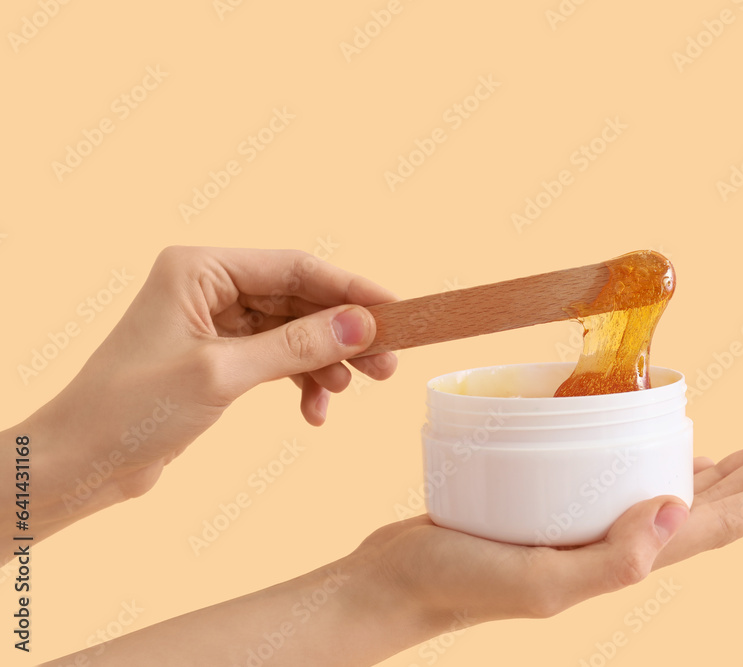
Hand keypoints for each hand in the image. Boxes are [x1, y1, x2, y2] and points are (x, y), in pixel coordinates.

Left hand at [14, 246, 396, 542]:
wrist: (82, 462)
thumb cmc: (131, 408)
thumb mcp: (222, 374)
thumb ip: (296, 346)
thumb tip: (362, 325)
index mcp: (200, 269)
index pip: (294, 267)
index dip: (350, 290)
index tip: (397, 311)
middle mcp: (210, 287)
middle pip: (300, 300)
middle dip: (343, 333)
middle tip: (386, 364)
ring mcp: (216, 323)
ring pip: (294, 332)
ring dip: (325, 362)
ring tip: (347, 392)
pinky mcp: (220, 357)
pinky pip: (277, 359)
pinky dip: (299, 382)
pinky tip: (313, 412)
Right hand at [357, 430, 742, 624]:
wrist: (399, 583)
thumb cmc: (458, 585)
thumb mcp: (537, 584)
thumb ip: (609, 560)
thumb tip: (677, 511)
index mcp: (625, 561)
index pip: (716, 527)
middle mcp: (618, 542)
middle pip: (713, 502)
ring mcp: (590, 522)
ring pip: (677, 487)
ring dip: (727, 468)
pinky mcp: (558, 503)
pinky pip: (626, 475)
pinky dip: (659, 458)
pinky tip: (668, 449)